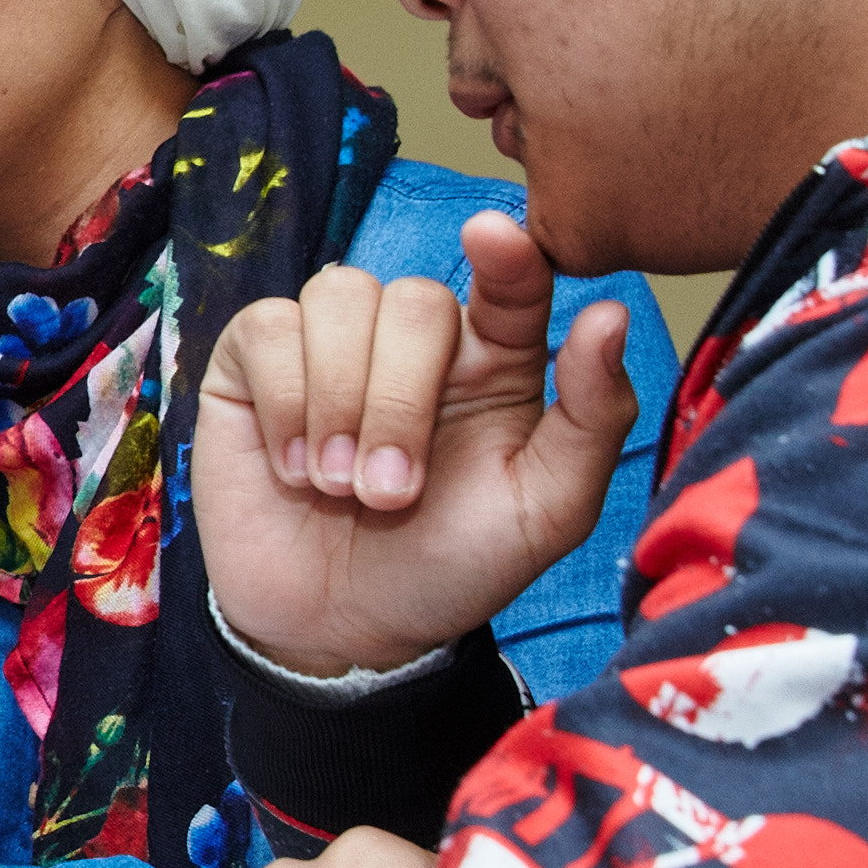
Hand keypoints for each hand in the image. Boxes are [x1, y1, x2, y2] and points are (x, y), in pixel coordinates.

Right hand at [193, 217, 639, 679]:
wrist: (341, 628)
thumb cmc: (451, 567)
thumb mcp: (543, 513)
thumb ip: (591, 419)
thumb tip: (612, 315)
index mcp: (498, 363)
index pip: (510, 282)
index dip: (507, 254)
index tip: (496, 238)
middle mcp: (416, 342)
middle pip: (414, 299)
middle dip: (399, 402)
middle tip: (388, 495)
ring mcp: (333, 345)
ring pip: (339, 297)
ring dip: (339, 402)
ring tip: (337, 485)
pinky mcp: (255, 362)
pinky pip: (268, 328)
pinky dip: (283, 403)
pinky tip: (294, 466)